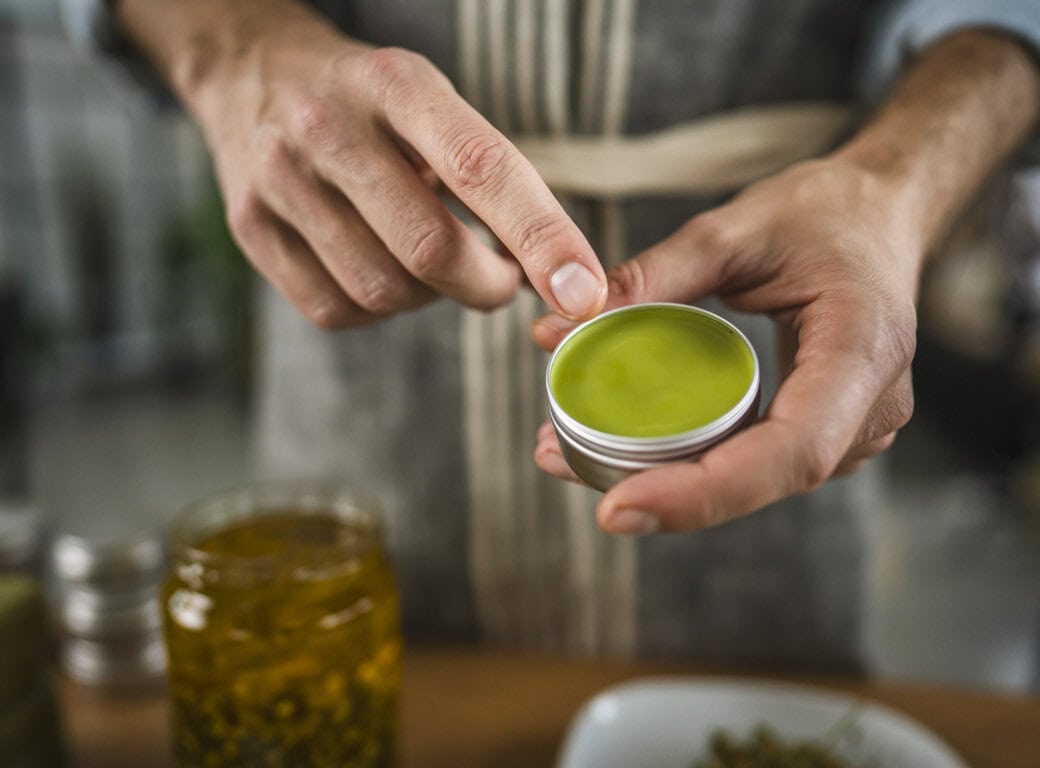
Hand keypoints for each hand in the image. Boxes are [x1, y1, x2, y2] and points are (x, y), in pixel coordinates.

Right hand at [144, 1, 605, 327]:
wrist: (253, 73)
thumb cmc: (371, 102)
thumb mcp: (433, 104)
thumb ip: (493, 178)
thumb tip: (560, 275)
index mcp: (395, 85)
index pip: (481, 168)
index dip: (540, 237)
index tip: (581, 291)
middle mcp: (329, 128)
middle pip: (428, 248)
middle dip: (486, 285)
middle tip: (502, 280)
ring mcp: (280, 181)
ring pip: (382, 290)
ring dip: (430, 297)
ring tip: (430, 261)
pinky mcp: (251, 228)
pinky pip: (336, 309)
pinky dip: (378, 310)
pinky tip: (381, 269)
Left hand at [532, 157, 920, 533]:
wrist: (881, 213)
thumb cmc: (822, 212)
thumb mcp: (732, 229)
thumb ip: (651, 277)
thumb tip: (559, 329)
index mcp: (862, 349)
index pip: (789, 450)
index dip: (704, 491)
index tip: (618, 505)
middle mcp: (869, 406)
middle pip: (761, 479)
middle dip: (660, 491)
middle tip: (556, 461)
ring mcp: (854, 427)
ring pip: (753, 481)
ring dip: (664, 479)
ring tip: (567, 452)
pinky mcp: (828, 430)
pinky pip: (755, 462)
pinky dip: (689, 461)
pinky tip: (622, 446)